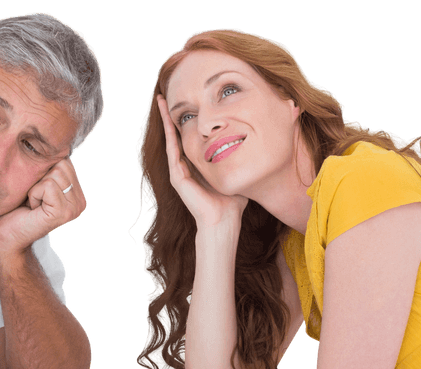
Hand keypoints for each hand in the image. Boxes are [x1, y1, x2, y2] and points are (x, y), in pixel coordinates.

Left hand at [0, 158, 86, 257]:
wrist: (6, 237)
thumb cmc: (16, 209)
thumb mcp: (36, 182)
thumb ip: (49, 167)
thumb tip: (53, 140)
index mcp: (77, 194)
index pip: (64, 160)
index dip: (44, 171)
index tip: (37, 192)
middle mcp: (80, 201)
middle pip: (61, 164)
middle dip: (40, 178)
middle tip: (34, 199)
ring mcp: (74, 208)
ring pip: (54, 173)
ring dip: (36, 187)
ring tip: (33, 204)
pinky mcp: (63, 213)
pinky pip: (47, 185)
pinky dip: (33, 194)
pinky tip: (32, 209)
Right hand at [156, 95, 247, 228]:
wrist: (223, 221)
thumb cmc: (232, 203)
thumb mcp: (237, 173)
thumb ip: (241, 160)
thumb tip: (257, 146)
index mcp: (197, 165)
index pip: (190, 138)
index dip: (187, 121)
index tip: (187, 103)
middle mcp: (185, 166)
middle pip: (177, 134)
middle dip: (172, 115)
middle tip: (166, 95)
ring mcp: (178, 171)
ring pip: (171, 138)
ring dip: (166, 119)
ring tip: (162, 100)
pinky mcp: (177, 177)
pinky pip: (172, 149)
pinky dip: (169, 133)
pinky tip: (167, 118)